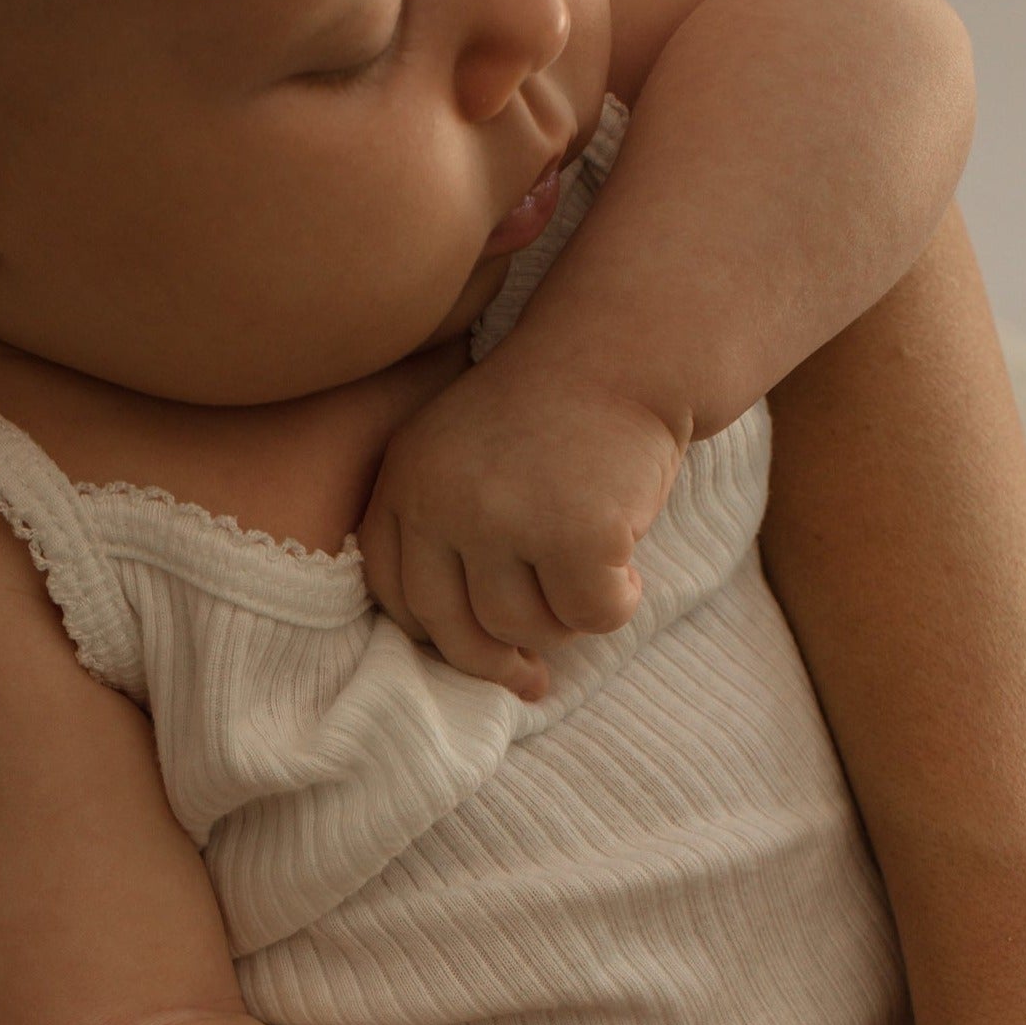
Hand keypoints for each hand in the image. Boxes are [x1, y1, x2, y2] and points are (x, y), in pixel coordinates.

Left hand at [357, 351, 685, 695]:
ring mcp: (505, 517)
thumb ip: (449, 539)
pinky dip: (616, 606)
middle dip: (497, 662)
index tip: (478, 656)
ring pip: (523, 627)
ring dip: (563, 624)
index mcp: (405, 481)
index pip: (396, 594)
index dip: (437, 637)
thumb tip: (482, 659)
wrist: (629, 346)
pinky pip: (588, 615)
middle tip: (532, 678)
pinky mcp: (574, 533)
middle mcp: (442, 501)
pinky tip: (629, 572)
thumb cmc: (554, 414)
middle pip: (454, 628)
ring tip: (591, 579)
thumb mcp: (467, 460)